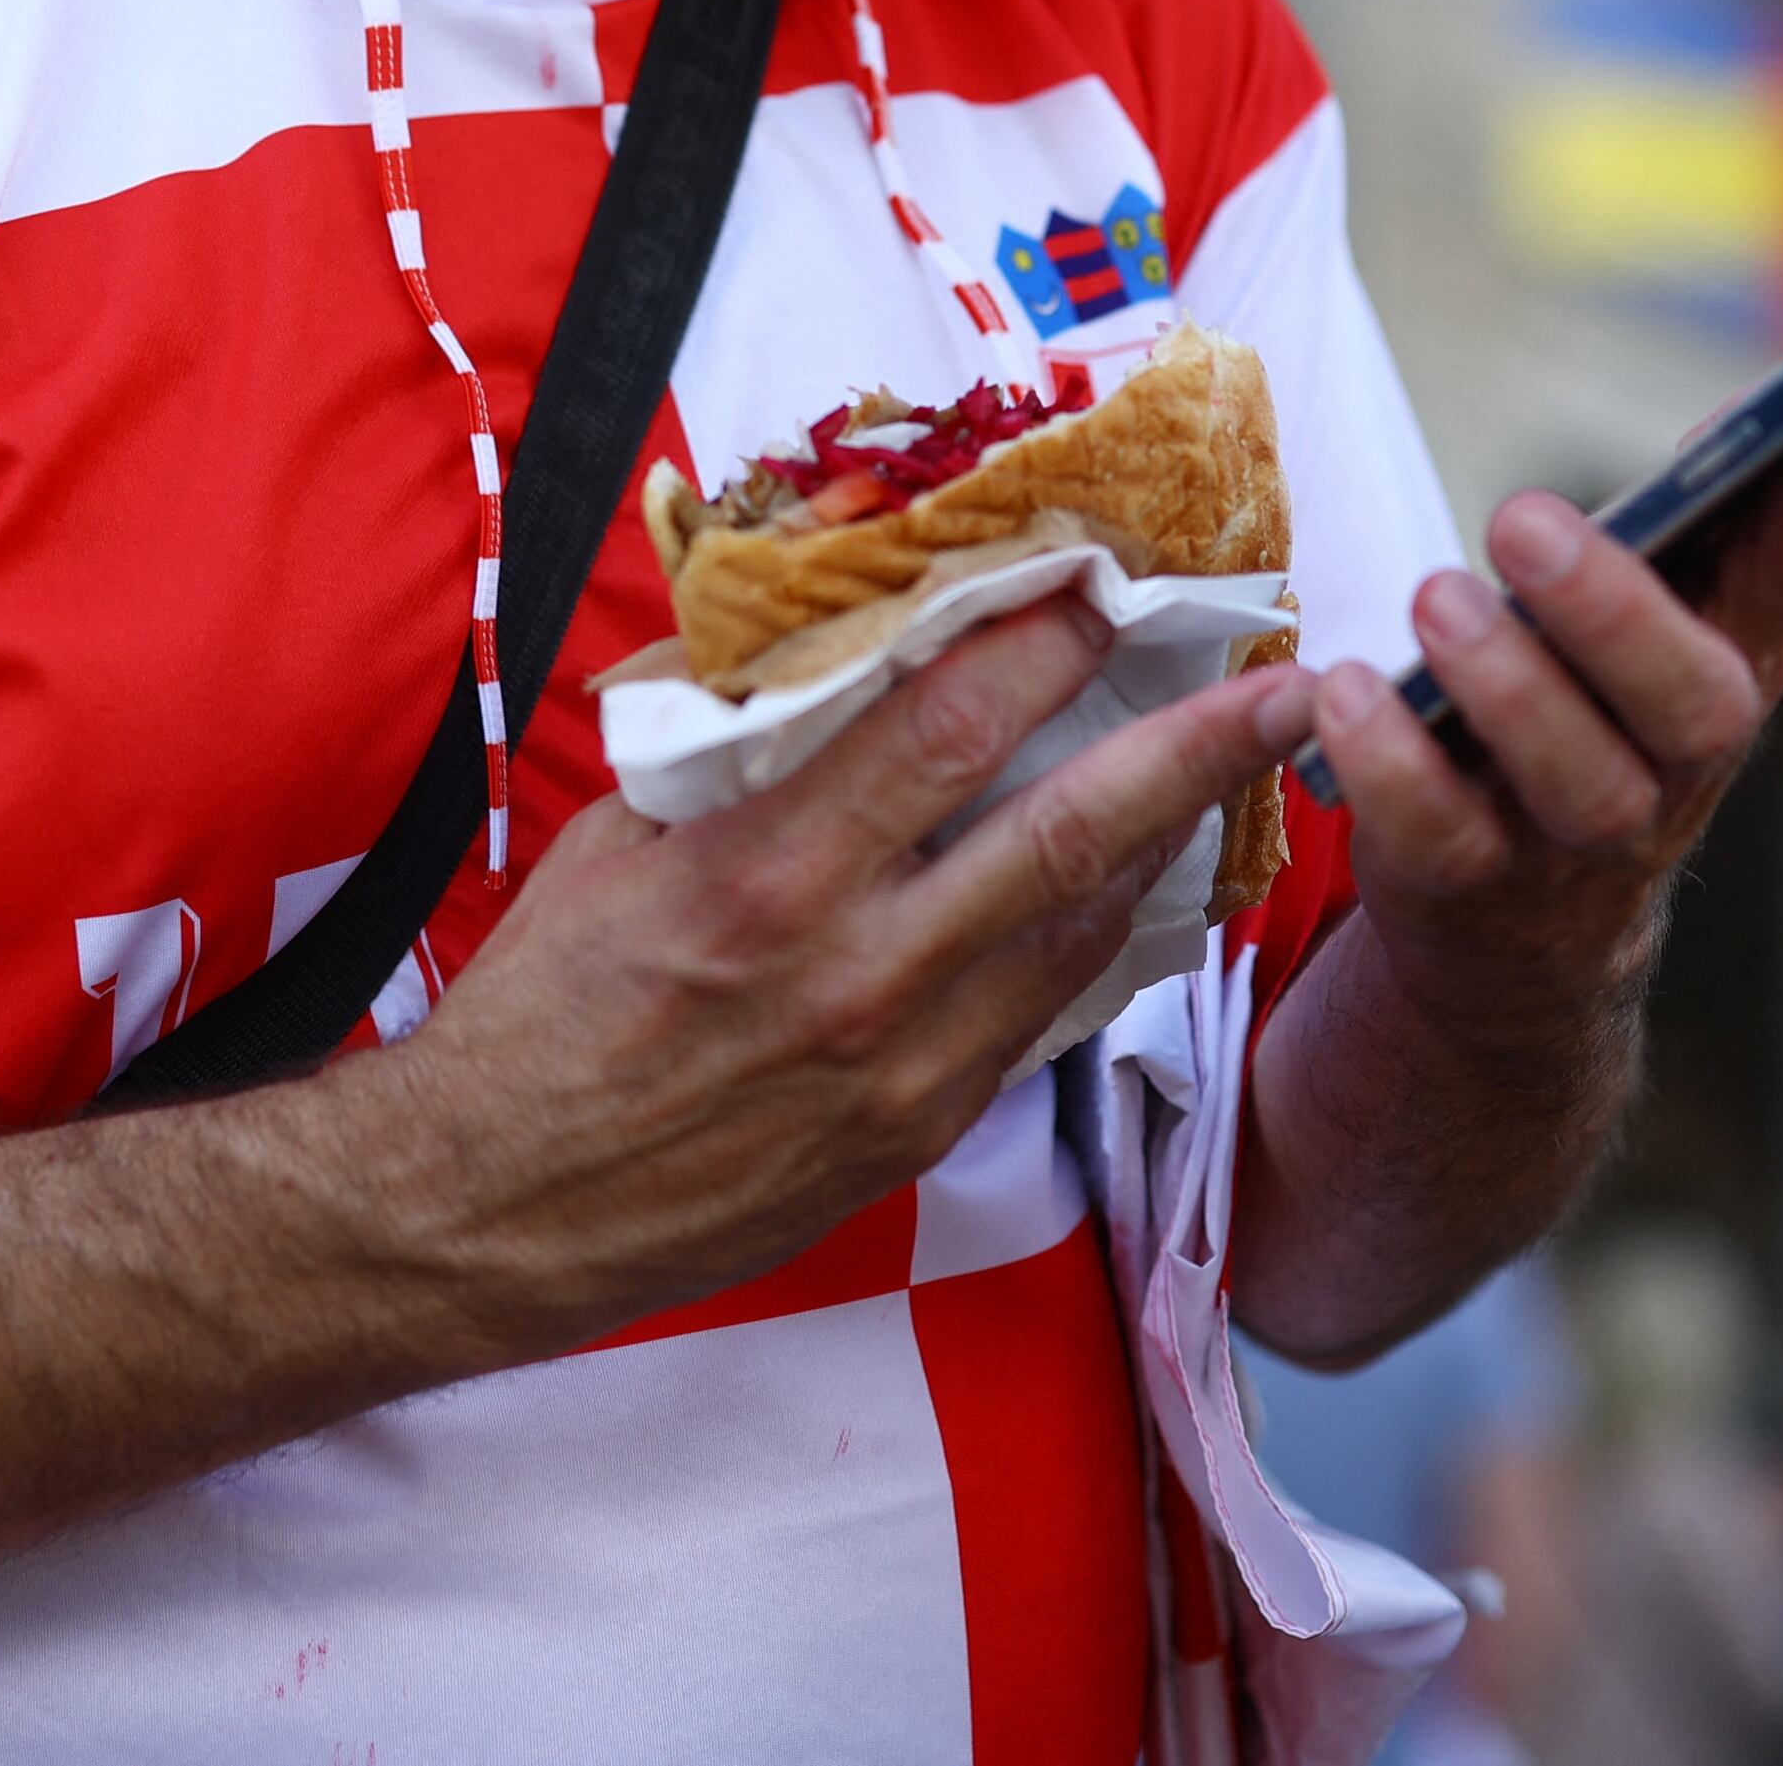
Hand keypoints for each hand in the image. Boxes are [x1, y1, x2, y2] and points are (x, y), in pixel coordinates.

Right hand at [382, 589, 1316, 1342]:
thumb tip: (828, 650)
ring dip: (1162, 846)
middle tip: (1289, 684)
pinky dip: (1083, 944)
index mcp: (771, 874)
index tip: (1112, 576)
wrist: (493, 1206)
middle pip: (1072, 833)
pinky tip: (1113, 893)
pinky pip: (1033, 1019)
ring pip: (1080, 933)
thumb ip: (737, 752)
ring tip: (1224, 773)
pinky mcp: (915, 1137)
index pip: (949, 726)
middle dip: (1197, 749)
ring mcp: (903, 1068)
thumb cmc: (541, 1011)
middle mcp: (860, 971)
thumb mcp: (614, 841)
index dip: (1047, 639)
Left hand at [1300, 410, 1782, 1061]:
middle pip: (1689, 703)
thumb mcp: (1641, 631)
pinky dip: (1390, 763)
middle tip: (1520, 517)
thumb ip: (1689, 536)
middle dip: (1613, 609)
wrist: (1516, 934)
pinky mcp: (1471, 886)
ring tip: (1436, 598)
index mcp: (1721, 668)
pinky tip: (1344, 690)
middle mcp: (1671, 763)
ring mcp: (1576, 837)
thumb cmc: (1583, 720)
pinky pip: (1438, 834)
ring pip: (1578, 779)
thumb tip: (1748, 415)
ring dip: (1507, 684)